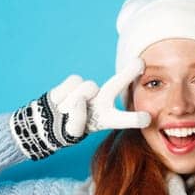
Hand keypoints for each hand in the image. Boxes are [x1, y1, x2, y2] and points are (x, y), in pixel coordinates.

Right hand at [9, 68, 152, 160]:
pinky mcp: (74, 82)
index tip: (147, 119)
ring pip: (85, 89)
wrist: (47, 120)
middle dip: (127, 74)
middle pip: (115, 86)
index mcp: (106, 118)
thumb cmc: (65, 128)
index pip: (122, 119)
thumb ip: (77, 118)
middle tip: (139, 63)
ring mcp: (89, 91)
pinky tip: (61, 101)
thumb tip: (78, 98)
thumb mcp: (73, 132)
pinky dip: (64, 94)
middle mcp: (101, 102)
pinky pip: (72, 84)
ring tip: (65, 110)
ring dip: (73, 101)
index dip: (134, 119)